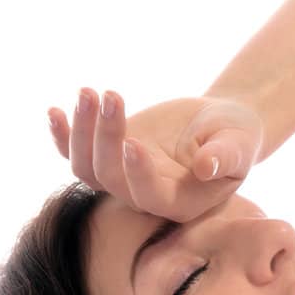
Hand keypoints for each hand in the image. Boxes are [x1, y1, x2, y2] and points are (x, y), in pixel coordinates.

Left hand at [48, 87, 265, 223]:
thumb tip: (206, 166)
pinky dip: (61, 135)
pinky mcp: (108, 154)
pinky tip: (54, 111)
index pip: (149, 196)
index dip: (137, 174)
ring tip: (90, 92)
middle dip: (106, 137)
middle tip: (112, 95)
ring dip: (81, 131)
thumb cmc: (235, 137)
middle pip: (111, 179)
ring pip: (86, 167)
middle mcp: (145, 196)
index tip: (133, 141)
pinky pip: (74, 152)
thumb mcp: (239, 145)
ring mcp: (122, 176)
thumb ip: (227, 158)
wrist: (219, 126)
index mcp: (180, 202)